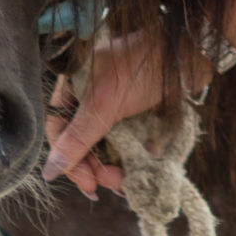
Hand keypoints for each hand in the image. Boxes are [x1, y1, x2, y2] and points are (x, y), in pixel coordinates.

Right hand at [42, 32, 167, 198]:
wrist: (187, 52)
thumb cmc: (141, 67)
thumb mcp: (105, 105)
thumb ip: (77, 139)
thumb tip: (48, 171)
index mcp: (72, 87)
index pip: (59, 132)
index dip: (71, 161)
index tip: (89, 184)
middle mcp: (88, 96)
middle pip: (82, 142)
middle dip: (97, 167)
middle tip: (114, 183)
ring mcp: (112, 103)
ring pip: (105, 143)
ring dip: (115, 165)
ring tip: (128, 178)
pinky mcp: (135, 110)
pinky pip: (127, 138)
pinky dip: (133, 152)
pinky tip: (146, 160)